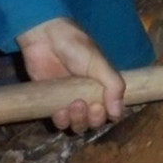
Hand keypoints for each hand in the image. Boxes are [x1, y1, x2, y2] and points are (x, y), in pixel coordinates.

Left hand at [17, 17, 124, 132]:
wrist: (45, 38)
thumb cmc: (75, 46)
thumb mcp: (99, 62)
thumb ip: (113, 84)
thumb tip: (118, 112)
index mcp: (103, 86)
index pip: (111, 110)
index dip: (108, 115)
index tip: (102, 106)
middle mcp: (88, 96)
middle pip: (95, 121)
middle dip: (94, 119)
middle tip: (90, 106)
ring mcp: (69, 101)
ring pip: (78, 125)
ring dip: (78, 121)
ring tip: (74, 105)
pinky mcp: (52, 103)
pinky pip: (60, 123)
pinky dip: (62, 121)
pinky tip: (60, 111)